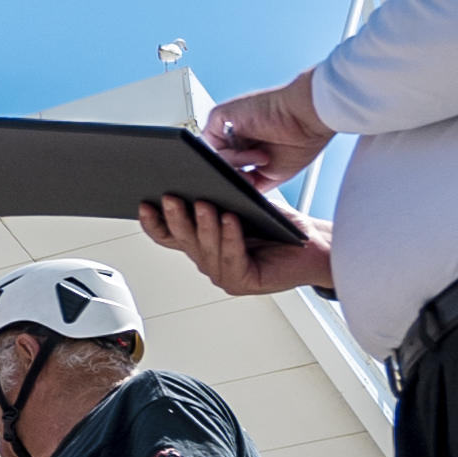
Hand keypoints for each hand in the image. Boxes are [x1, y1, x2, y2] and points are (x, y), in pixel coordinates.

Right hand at [140, 191, 333, 301]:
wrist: (313, 246)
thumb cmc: (279, 227)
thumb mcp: (242, 203)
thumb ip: (220, 196)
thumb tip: (197, 174)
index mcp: (204, 245)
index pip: (170, 236)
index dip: (154, 223)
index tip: (144, 204)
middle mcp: (210, 262)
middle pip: (185, 241)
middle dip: (177, 218)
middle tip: (171, 198)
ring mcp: (225, 275)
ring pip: (207, 250)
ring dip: (205, 226)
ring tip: (204, 204)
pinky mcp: (245, 282)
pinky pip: (232, 258)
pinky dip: (230, 237)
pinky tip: (230, 220)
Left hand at [201, 72, 335, 184]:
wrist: (307, 120)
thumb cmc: (299, 143)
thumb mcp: (270, 175)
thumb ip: (247, 183)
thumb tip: (231, 194)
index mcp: (245, 148)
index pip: (226, 170)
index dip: (234, 182)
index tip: (252, 185)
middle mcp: (233, 137)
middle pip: (215, 165)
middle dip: (233, 176)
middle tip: (254, 176)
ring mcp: (225, 127)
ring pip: (212, 158)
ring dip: (236, 165)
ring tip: (262, 159)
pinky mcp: (219, 117)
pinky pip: (209, 144)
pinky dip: (231, 156)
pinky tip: (253, 153)